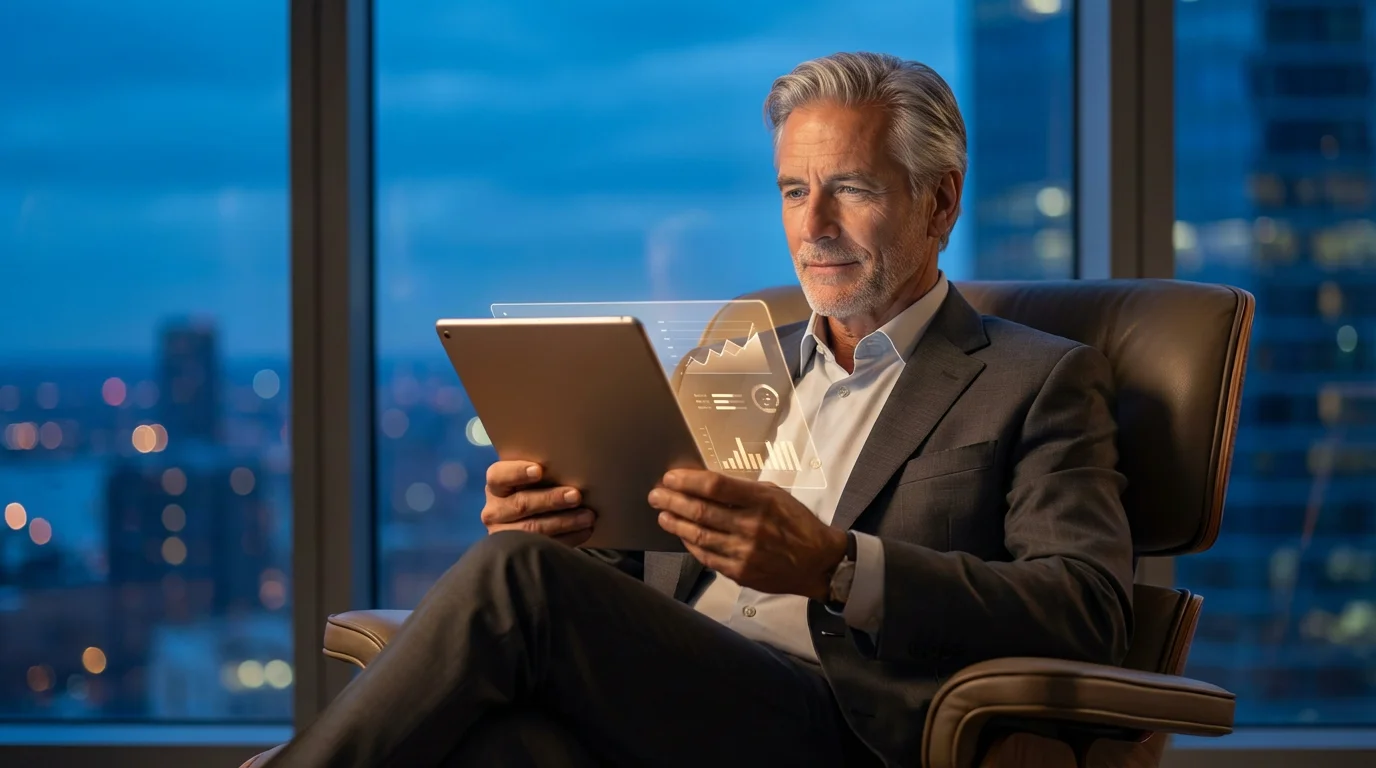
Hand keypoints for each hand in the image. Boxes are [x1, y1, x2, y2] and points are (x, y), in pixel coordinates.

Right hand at [481, 461, 596, 545]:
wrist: (531, 520)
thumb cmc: (536, 490)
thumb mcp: (531, 480)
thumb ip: (541, 473)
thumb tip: (570, 465)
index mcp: (496, 486)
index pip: (499, 476)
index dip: (517, 472)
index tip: (539, 470)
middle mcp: (495, 510)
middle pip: (521, 504)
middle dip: (551, 500)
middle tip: (576, 496)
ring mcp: (504, 533)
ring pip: (533, 528)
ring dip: (564, 522)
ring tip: (587, 516)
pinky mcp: (519, 551)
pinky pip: (544, 545)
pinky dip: (568, 538)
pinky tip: (585, 531)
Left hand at [648, 469, 846, 600]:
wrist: (818, 562)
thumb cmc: (797, 523)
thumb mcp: (776, 495)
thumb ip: (744, 491)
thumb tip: (707, 484)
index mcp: (761, 501)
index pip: (715, 486)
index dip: (687, 481)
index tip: (670, 477)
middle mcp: (751, 526)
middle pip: (700, 511)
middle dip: (672, 501)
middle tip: (656, 495)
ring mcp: (744, 552)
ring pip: (699, 536)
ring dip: (676, 524)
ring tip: (663, 515)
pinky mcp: (740, 572)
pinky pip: (707, 557)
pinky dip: (691, 545)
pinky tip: (682, 535)